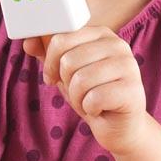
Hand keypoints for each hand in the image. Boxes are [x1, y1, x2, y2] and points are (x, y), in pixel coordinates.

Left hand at [23, 27, 149, 155]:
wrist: (119, 126)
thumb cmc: (92, 95)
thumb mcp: (65, 73)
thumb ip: (47, 55)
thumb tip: (28, 42)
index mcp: (100, 34)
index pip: (61, 39)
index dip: (50, 62)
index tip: (53, 76)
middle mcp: (117, 44)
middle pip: (69, 60)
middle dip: (66, 84)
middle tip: (79, 93)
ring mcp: (128, 66)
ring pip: (80, 80)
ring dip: (78, 98)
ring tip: (89, 101)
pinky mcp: (132, 90)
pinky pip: (94, 98)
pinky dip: (90, 109)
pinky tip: (101, 109)